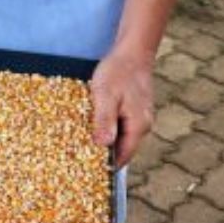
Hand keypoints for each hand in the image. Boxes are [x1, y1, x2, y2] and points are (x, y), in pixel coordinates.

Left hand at [89, 46, 155, 167]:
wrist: (133, 51)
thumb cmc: (118, 71)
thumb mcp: (105, 95)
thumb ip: (105, 120)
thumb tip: (103, 145)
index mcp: (138, 126)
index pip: (124, 156)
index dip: (108, 165)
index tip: (89, 171)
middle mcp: (142, 125)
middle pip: (123, 148)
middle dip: (104, 154)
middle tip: (81, 159)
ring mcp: (140, 117)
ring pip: (121, 136)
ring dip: (105, 140)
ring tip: (83, 144)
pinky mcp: (134, 109)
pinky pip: (121, 125)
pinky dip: (108, 128)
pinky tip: (93, 124)